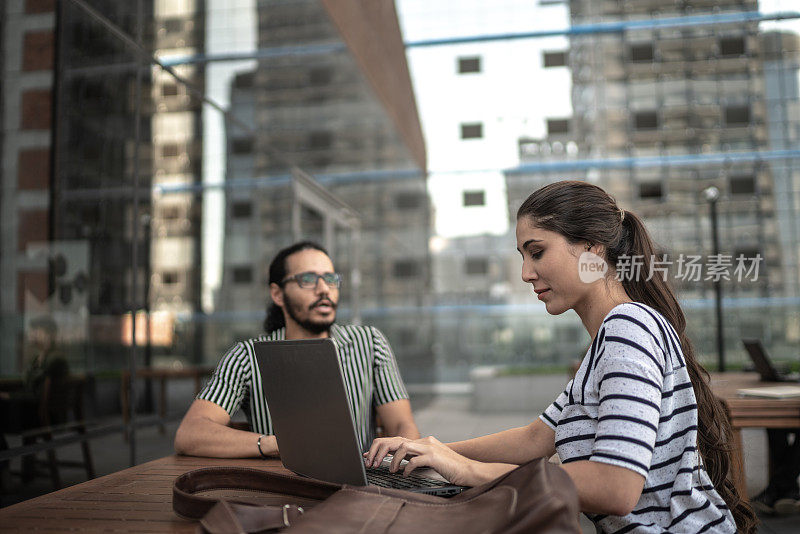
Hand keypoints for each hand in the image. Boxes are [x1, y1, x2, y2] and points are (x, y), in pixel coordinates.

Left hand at [363, 436, 480, 485]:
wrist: (469, 470)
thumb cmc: (451, 468)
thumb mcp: (432, 460)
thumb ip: (418, 457)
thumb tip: (400, 462)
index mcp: (424, 441)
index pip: (399, 440)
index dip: (383, 448)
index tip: (371, 456)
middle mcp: (426, 441)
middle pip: (397, 440)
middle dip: (382, 451)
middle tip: (374, 463)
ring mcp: (430, 447)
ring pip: (403, 447)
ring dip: (394, 460)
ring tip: (392, 471)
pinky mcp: (434, 456)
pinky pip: (414, 460)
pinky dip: (407, 468)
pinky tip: (406, 475)